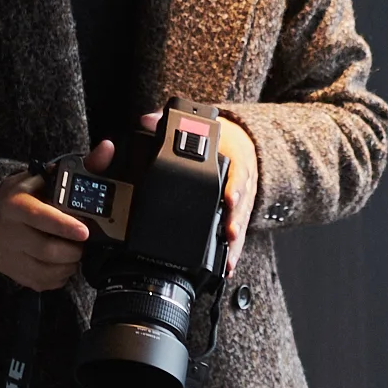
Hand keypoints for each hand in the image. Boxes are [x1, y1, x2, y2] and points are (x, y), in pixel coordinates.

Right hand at [0, 138, 112, 289]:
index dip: (64, 226)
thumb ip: (83, 165)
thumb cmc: (31, 195)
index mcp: (16, 204)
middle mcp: (7, 230)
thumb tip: (107, 148)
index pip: (41, 217)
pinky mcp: (10, 271)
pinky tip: (61, 263)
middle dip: (74, 250)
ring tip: (73, 251)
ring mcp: (6, 254)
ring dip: (69, 264)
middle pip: (47, 249)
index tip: (84, 231)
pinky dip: (59, 277)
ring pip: (47, 270)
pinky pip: (42, 283)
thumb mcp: (52, 177)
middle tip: (83, 243)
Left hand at [138, 109, 258, 274]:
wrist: (240, 142)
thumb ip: (166, 123)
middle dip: (235, 220)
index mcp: (234, 159)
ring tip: (227, 255)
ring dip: (234, 240)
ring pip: (240, 222)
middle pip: (242, 204)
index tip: (229, 199)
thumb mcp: (196, 125)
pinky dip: (231, 252)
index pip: (238, 173)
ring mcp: (242, 201)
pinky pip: (237, 236)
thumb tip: (146, 120)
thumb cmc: (216, 138)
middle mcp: (241, 182)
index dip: (235, 187)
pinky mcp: (237, 216)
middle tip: (228, 233)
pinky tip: (226, 267)